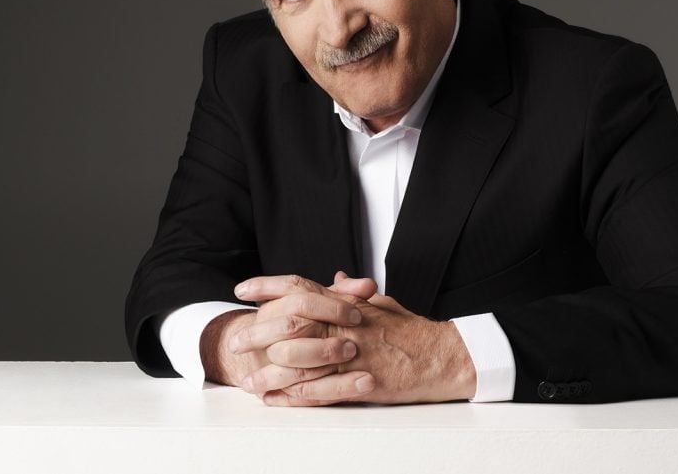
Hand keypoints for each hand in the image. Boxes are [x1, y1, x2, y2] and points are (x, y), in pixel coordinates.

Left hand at [234, 273, 476, 405]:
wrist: (441, 354)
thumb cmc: (410, 330)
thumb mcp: (380, 304)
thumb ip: (351, 293)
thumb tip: (334, 278)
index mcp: (346, 304)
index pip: (299, 288)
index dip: (267, 286)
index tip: (243, 290)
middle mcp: (345, 325)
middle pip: (290, 325)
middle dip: (258, 335)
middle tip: (236, 342)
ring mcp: (352, 354)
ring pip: (299, 362)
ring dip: (269, 373)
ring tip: (248, 380)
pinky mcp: (361, 382)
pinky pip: (320, 391)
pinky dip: (293, 396)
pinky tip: (276, 399)